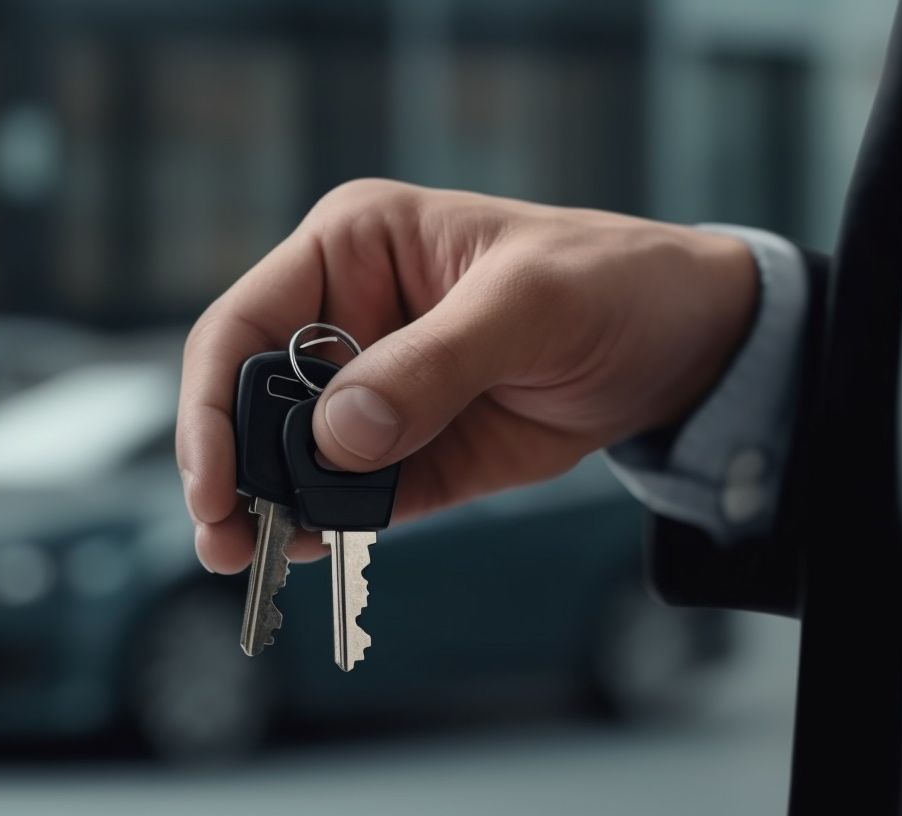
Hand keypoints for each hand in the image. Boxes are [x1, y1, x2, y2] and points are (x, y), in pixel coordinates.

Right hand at [177, 180, 757, 572]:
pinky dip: (329, 526)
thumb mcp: (529, 306)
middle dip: (235, 468)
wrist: (687, 344)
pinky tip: (315, 550)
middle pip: (253, 400)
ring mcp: (377, 390)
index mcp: (354, 246)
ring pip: (293, 458)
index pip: (245, 323)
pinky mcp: (412, 452)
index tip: (216, 481)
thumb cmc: (613, 283)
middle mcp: (347, 315)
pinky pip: (352, 496)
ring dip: (273, 507)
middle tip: (232, 540)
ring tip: (258, 559)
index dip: (213, 403)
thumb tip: (336, 437)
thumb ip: (432, 366)